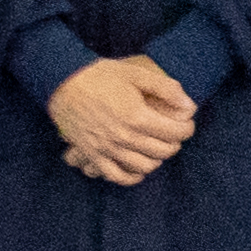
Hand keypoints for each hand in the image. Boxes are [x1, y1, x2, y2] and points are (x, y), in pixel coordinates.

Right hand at [50, 54, 198, 186]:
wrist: (61, 82)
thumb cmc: (99, 75)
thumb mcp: (135, 73)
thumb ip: (166, 88)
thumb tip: (189, 105)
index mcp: (137, 117)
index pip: (177, 132)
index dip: (187, 127)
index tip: (184, 121)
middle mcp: (124, 137)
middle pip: (165, 151)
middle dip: (174, 141)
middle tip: (171, 132)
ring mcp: (107, 148)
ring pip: (145, 165)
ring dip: (157, 158)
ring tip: (155, 146)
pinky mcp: (93, 154)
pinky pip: (116, 176)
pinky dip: (131, 177)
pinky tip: (138, 169)